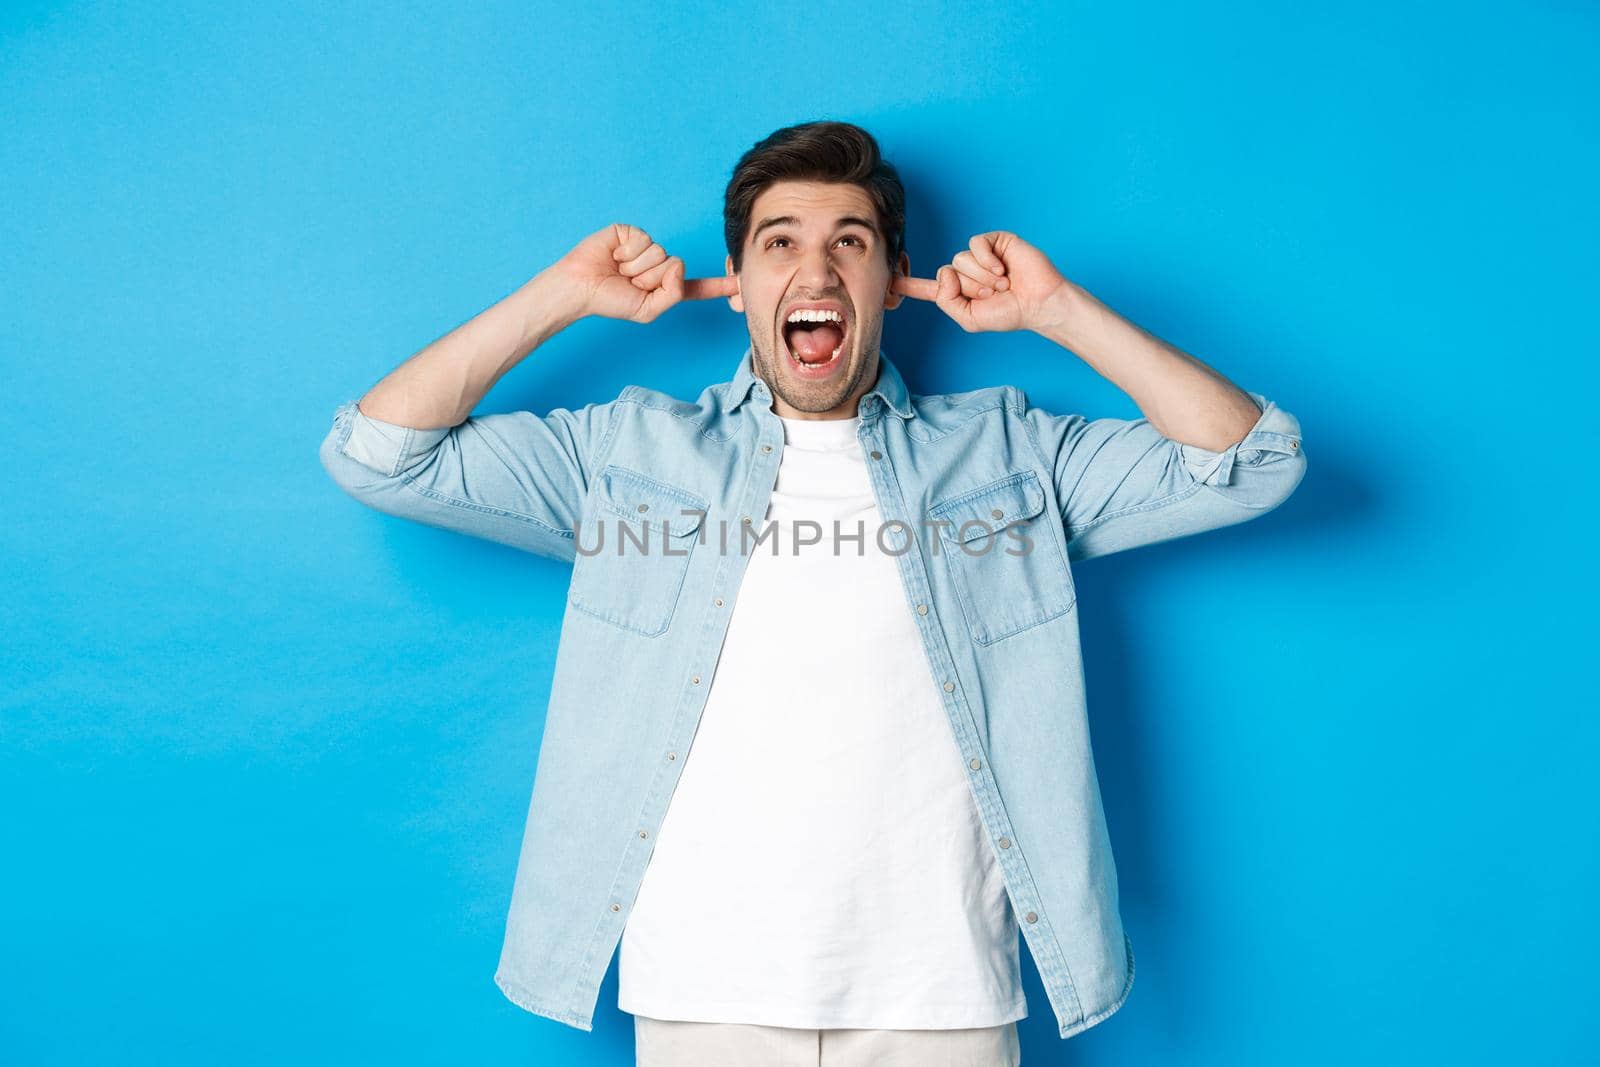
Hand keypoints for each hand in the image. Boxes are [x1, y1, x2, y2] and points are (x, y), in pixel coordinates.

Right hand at [544, 223, 736, 323]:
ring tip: (619, 269)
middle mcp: (660, 264)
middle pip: (675, 267)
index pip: (697, 286)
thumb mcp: (648, 310)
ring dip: (636, 266)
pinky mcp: (632, 232)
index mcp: (666, 286)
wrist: (580, 287)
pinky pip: (643, 240)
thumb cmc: (610, 301)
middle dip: (649, 277)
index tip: (741, 285)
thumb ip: (673, 294)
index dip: (719, 285)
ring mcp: (647, 246)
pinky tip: (614, 254)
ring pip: (659, 253)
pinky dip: (628, 251)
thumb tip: (678, 264)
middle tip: (628, 281)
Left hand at [891, 231, 1067, 333]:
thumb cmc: (1009, 313)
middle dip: (971, 287)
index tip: (888, 282)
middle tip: (995, 294)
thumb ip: (947, 301)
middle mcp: (965, 272)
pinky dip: (986, 260)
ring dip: (981, 276)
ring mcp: (979, 256)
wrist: (1039, 302)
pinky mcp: (994, 242)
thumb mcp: (970, 318)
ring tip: (1003, 283)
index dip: (907, 284)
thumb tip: (944, 273)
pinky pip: (975, 245)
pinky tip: (1002, 269)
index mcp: (957, 292)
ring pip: (960, 259)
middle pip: (946, 273)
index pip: (927, 287)